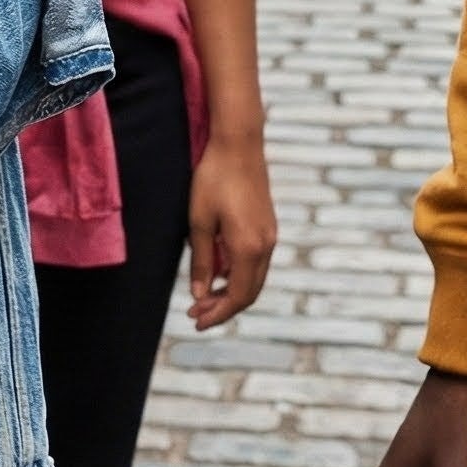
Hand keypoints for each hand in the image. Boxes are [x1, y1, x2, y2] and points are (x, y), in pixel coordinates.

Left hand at [186, 135, 276, 328]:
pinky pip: (255, 261)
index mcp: (249, 248)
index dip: (218, 313)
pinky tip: (219, 271)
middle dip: (223, 307)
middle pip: (249, 292)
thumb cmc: (214, 179)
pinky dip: (238, 273)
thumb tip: (200, 293)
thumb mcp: (200, 221)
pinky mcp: (267, 226)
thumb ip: (202, 260)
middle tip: (196, 313)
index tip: (197, 321)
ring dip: (231, 291)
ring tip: (204, 296)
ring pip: (254, 277)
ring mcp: (270, 236)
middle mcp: (266, 247)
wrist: (239, 145)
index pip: (238, 296)